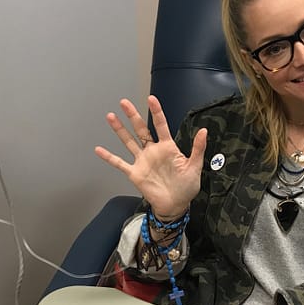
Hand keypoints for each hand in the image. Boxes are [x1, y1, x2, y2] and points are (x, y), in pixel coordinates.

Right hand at [95, 96, 206, 218]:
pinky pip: (120, 163)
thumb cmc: (187, 186)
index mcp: (168, 147)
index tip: (151, 99)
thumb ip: (198, 148)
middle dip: (133, 115)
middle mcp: (153, 151)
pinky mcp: (135, 173)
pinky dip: (109, 157)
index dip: (156, 112)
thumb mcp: (195, 166)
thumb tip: (204, 130)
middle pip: (141, 129)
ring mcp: (142, 161)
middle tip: (124, 102)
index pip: (161, 125)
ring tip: (111, 116)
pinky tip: (99, 149)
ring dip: (120, 130)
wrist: (176, 205)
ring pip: (128, 142)